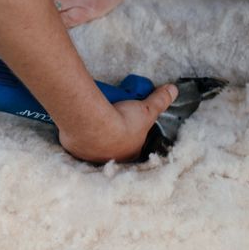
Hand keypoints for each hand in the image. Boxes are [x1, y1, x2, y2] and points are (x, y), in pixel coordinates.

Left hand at [27, 0, 143, 28]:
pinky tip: (49, 30)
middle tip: (10, 18)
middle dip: (21, 9)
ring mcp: (73, 0)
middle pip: (33, 2)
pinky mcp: (86, 11)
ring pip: (48, 14)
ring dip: (37, 20)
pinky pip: (66, 23)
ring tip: (26, 27)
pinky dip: (56, 27)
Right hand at [57, 83, 177, 162]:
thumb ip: (160, 100)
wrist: (93, 125)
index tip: (126, 118)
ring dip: (95, 132)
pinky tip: (80, 120)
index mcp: (130, 153)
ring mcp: (91, 155)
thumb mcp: (147, 110)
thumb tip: (173, 90)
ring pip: (94, 143)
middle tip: (111, 112)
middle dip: (112, 131)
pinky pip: (78, 139)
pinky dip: (79, 131)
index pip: (133, 144)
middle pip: (113, 144)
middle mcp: (111, 158)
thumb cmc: (122, 122)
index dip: (131, 131)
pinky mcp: (75, 149)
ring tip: (96, 113)